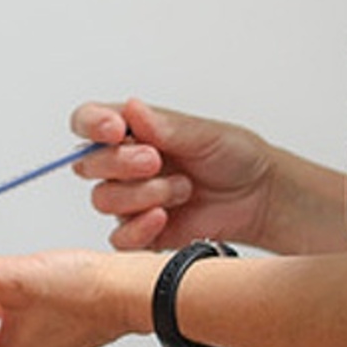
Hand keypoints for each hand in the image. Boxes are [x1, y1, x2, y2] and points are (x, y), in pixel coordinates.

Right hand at [72, 98, 276, 251]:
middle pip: (88, 165)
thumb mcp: (203, 134)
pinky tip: (163, 217)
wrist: (259, 196)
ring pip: (103, 199)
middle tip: (154, 160)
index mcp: (131, 130)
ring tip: (181, 189)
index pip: (87, 122)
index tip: (114, 130)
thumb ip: (164, 126)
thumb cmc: (232, 156)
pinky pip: (119, 238)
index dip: (91, 125)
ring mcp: (130, 200)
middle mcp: (123, 164)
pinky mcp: (141, 232)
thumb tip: (131, 108)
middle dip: (119, 162)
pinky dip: (138, 228)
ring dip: (140, 194)